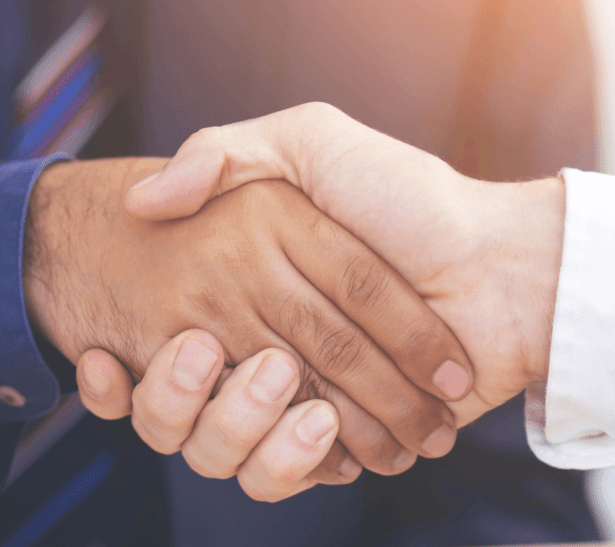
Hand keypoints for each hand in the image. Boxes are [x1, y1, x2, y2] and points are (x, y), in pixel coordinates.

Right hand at [24, 157, 472, 478]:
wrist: (502, 268)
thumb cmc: (412, 198)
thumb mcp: (314, 141)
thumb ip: (227, 152)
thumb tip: (142, 200)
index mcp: (249, 283)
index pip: (173, 334)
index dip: (140, 356)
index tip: (112, 355)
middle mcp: (267, 341)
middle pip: (188, 400)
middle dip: (179, 395)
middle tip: (197, 352)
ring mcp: (304, 395)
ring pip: (225, 447)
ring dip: (234, 430)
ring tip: (280, 386)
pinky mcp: (344, 439)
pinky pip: (285, 473)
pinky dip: (287, 466)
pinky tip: (317, 435)